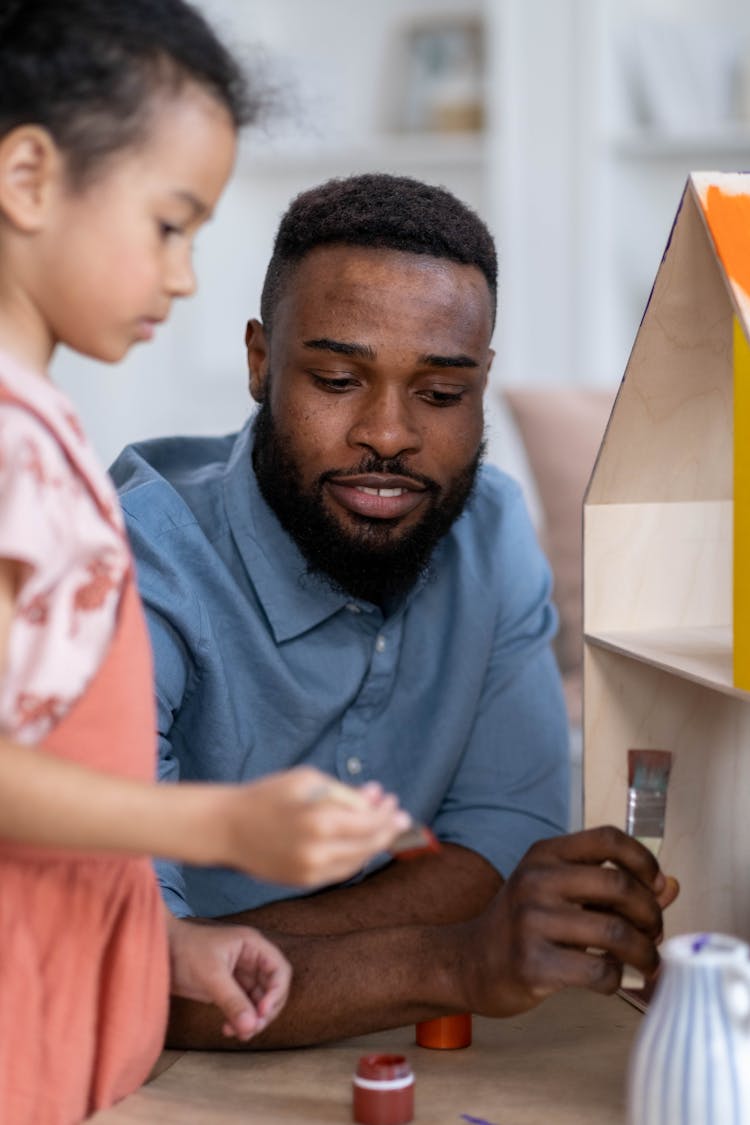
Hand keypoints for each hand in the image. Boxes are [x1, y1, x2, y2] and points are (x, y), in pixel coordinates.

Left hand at [166, 914, 291, 1040]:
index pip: (279, 970)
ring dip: (252, 1020)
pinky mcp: (228, 988)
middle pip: (273, 989)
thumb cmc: (185, 951)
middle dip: (265, 1011)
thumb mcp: (211, 975)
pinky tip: (227, 1030)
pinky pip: (243, 1007)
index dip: (276, 993)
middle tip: (252, 1029)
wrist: (159, 952)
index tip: (262, 1013)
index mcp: (253, 946)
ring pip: (259, 1001)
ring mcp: (240, 974)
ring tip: (239, 1034)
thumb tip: (251, 1027)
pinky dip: (240, 1020)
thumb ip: (232, 1001)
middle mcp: (251, 959)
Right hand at [218, 766, 411, 886]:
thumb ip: (343, 792)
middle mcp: (318, 851)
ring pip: (356, 862)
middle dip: (387, 830)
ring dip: (373, 845)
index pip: (368, 822)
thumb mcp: (307, 780)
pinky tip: (359, 843)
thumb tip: (375, 798)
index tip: (396, 803)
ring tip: (382, 828)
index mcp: (320, 821)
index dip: (386, 814)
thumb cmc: (267, 795)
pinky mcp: (302, 882)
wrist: (227, 827)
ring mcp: (310, 871)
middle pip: (367, 844)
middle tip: (400, 817)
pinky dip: (354, 858)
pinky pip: (339, 872)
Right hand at [456, 826, 679, 1016]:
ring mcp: (531, 921)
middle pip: (619, 885)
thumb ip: (613, 887)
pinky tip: (610, 979)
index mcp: (545, 854)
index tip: (656, 885)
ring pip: (615, 933)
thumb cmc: (525, 924)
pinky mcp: (531, 963)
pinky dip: (616, 979)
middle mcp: (536, 880)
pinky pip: (597, 972)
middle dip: (651, 914)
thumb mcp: (562, 892)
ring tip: (646, 962)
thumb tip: (670, 886)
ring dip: (644, 952)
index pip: (608, 838)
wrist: (470, 961)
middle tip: (654, 933)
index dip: (643, 860)